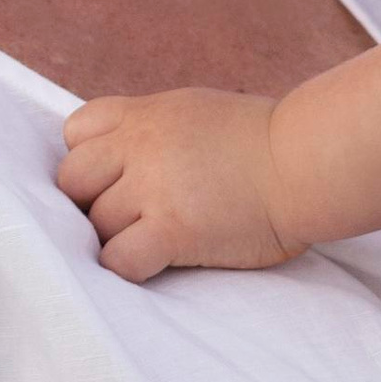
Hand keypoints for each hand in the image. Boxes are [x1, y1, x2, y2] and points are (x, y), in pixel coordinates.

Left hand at [58, 86, 289, 280]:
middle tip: (128, 218)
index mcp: (146, 114)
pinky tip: (157, 263)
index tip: (115, 180)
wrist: (307, 163)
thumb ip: (153, 132)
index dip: (88, 162)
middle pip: (73, 181)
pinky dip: (129, 268)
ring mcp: (154, 187)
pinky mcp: (173, 229)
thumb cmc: (265, 143)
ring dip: (117, 239)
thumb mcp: (197, 112)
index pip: (75, 133)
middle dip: (92, 204)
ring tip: (153, 242)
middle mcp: (141, 145)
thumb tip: (119, 163)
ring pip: (96, 225)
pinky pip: (119, 260)